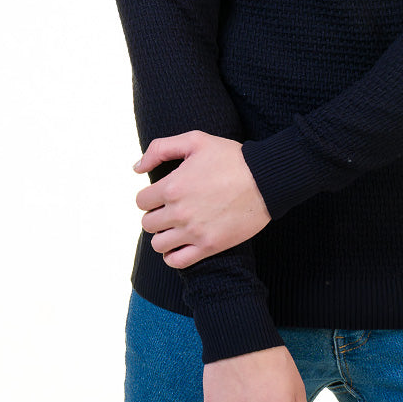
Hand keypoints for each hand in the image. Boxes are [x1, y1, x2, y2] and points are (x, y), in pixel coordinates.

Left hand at [134, 131, 270, 267]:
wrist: (265, 179)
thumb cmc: (232, 157)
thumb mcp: (195, 140)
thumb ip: (160, 148)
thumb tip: (137, 168)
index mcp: (173, 186)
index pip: (141, 201)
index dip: (150, 197)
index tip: (163, 194)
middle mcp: (179, 211)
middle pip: (147, 223)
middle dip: (156, 215)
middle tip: (171, 209)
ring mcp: (194, 231)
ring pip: (158, 244)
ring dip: (163, 236)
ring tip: (176, 227)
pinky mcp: (209, 246)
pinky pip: (176, 261)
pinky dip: (173, 256)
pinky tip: (181, 244)